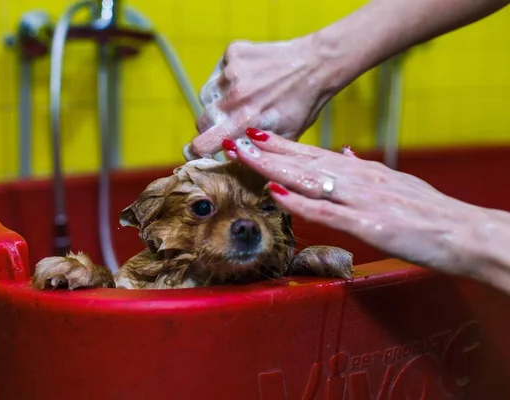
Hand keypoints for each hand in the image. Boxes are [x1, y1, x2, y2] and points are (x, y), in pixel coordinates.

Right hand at [184, 36, 338, 159]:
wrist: (317, 65)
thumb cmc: (302, 106)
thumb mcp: (283, 139)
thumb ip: (255, 154)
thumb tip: (230, 168)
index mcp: (244, 122)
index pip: (200, 144)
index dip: (197, 151)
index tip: (200, 151)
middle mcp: (234, 97)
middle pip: (201, 120)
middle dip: (212, 126)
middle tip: (232, 122)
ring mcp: (232, 72)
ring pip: (207, 95)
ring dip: (219, 101)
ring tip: (243, 98)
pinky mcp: (233, 52)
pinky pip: (217, 72)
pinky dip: (228, 78)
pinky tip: (248, 79)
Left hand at [221, 129, 489, 275]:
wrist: (463, 232)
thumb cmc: (427, 211)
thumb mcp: (394, 182)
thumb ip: (366, 170)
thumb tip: (346, 154)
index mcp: (360, 171)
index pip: (312, 154)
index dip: (280, 145)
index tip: (253, 136)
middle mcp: (356, 179)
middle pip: (302, 161)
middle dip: (265, 151)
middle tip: (232, 140)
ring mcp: (360, 200)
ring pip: (308, 179)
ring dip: (272, 167)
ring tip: (243, 156)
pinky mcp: (369, 224)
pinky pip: (327, 212)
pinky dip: (300, 202)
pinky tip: (276, 193)